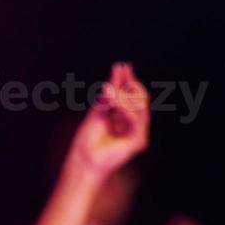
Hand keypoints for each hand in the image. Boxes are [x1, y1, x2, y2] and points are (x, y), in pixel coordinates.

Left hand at [67, 62, 149, 178]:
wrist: (84, 159)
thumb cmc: (88, 138)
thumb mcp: (99, 110)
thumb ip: (110, 95)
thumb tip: (116, 73)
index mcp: (126, 118)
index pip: (132, 95)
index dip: (128, 80)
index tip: (122, 65)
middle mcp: (136, 125)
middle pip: (140, 98)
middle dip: (130, 83)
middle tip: (120, 71)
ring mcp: (139, 133)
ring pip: (138, 107)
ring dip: (122, 95)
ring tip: (106, 88)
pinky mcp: (139, 141)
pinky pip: (135, 119)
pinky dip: (123, 109)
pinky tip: (111, 100)